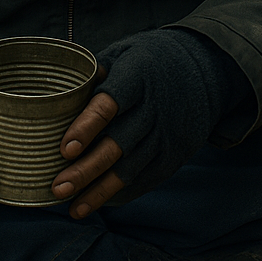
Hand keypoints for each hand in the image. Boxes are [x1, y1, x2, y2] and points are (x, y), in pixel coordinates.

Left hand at [53, 29, 242, 213]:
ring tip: (72, 208)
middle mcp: (154, 109)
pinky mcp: (174, 154)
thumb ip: (95, 74)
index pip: (109, 105)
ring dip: (99, 191)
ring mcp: (167, 134)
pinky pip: (146, 178)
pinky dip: (120, 193)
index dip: (86, 127)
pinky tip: (96, 202)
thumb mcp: (124, 52)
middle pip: (117, 145)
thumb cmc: (150, 60)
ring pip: (130, 169)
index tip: (65, 149)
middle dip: (86, 170)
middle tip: (58, 187)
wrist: (204, 70)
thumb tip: (60, 94)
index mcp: (137, 78)